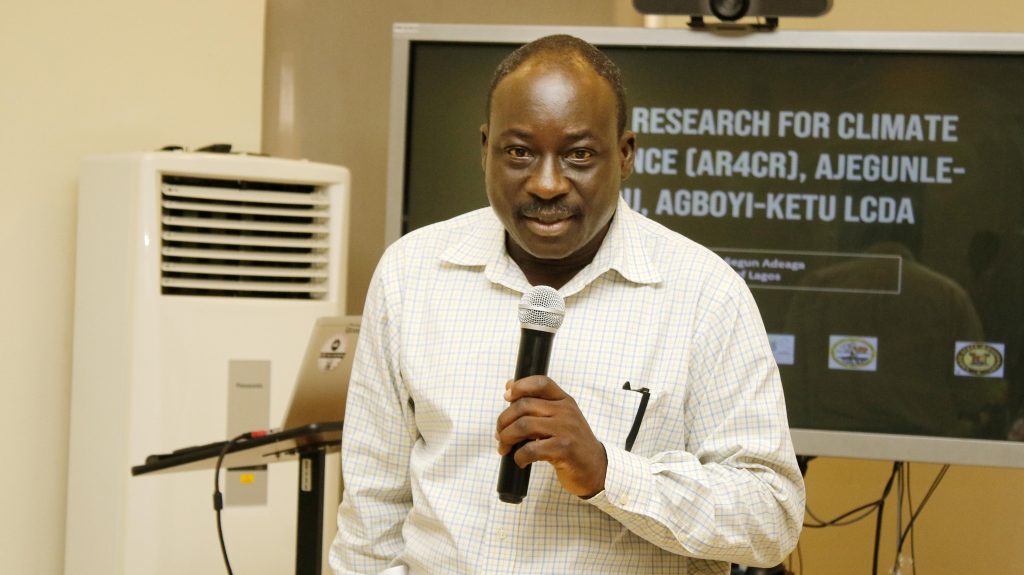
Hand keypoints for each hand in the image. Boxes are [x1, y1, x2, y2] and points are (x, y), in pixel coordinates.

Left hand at [495, 375, 606, 497]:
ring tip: (504, 448)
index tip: (506, 397)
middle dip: (504, 421)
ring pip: (524, 425)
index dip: (520, 386)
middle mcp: (566, 411)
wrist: (596, 469)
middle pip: (524, 405)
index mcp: (564, 401)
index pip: (541, 383)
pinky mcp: (564, 450)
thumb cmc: (572, 443)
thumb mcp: (559, 418)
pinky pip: (531, 449)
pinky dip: (519, 456)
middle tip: (499, 435)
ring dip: (507, 438)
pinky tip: (520, 461)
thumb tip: (509, 385)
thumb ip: (537, 403)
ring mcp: (566, 430)